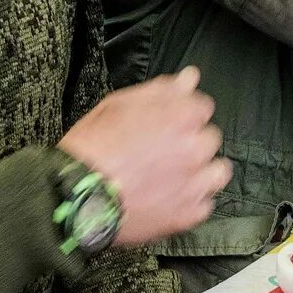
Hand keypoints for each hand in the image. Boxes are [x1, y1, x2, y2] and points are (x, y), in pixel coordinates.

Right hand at [60, 68, 227, 247]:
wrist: (75, 194)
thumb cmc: (92, 146)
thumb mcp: (119, 105)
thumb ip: (161, 90)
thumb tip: (189, 78)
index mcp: (181, 116)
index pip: (203, 107)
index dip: (182, 114)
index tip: (166, 124)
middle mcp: (195, 148)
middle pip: (209, 138)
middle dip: (190, 142)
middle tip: (161, 152)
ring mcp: (194, 184)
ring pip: (217, 172)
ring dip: (200, 171)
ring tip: (171, 176)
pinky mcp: (188, 214)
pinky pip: (205, 204)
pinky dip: (191, 201)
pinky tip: (168, 198)